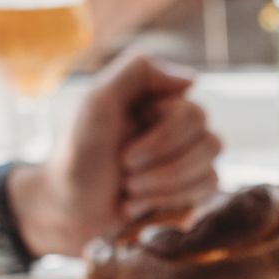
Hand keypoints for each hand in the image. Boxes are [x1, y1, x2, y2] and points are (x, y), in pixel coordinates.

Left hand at [7, 51, 222, 257]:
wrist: (69, 205)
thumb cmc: (78, 152)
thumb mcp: (96, 102)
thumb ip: (137, 72)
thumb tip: (193, 78)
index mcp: (159, 98)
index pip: (193, 112)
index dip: (162, 135)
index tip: (123, 141)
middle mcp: (180, 123)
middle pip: (208, 139)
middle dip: (160, 162)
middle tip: (124, 166)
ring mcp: (190, 155)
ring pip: (209, 165)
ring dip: (163, 183)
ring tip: (129, 187)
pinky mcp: (193, 187)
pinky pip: (209, 188)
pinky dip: (169, 200)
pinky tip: (139, 203)